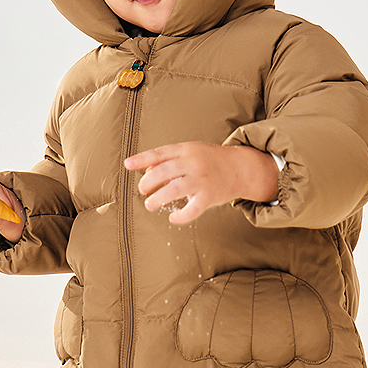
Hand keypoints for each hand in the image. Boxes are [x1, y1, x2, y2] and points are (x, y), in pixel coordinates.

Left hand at [125, 142, 277, 224]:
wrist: (241, 167)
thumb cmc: (211, 160)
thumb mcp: (191, 152)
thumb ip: (170, 159)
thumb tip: (147, 170)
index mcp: (186, 150)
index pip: (160, 153)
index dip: (141, 159)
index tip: (127, 165)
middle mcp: (194, 163)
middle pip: (164, 171)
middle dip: (148, 182)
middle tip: (142, 190)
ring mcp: (202, 180)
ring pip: (174, 189)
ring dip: (158, 198)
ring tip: (150, 204)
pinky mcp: (210, 196)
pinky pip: (192, 209)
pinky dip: (180, 216)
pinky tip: (173, 217)